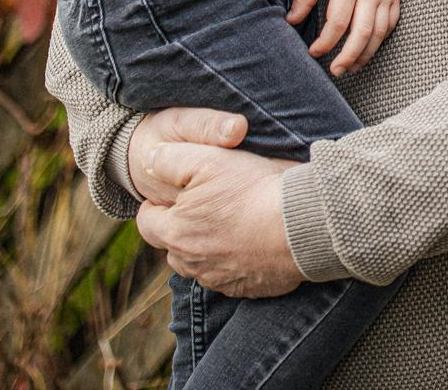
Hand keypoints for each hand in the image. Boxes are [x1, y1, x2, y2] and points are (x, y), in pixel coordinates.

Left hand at [131, 130, 304, 297]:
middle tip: (206, 205)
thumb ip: (169, 160)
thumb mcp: (206, 159)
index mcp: (176, 233)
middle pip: (173, 245)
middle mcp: (191, 263)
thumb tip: (149, 162)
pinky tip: (252, 240)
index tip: (176, 192)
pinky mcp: (246, 288)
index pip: (146, 222)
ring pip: (199, 263)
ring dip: (207, 246)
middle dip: (181, 227)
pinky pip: (229, 275)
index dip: (157, 204)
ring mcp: (219, 280)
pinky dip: (235, 260)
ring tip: (230, 222)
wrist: (301, 224)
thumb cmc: (253, 189)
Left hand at [288, 0, 400, 76]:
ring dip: (365, 54)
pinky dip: (380, 40)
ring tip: (351, 67)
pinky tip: (368, 48)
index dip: (325, 42)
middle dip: (348, 57)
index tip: (314, 51)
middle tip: (335, 70)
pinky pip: (391, 24)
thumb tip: (291, 21)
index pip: (337, 23)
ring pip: (379, 34)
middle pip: (362, 34)